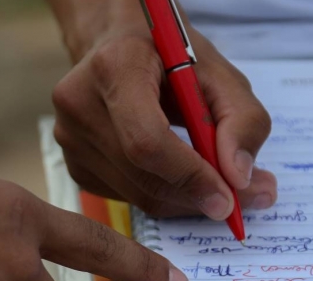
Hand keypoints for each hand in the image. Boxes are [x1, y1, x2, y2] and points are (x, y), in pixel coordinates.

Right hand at [50, 3, 276, 218]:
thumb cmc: (170, 58)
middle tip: (241, 200)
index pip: (147, 141)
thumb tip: (238, 179)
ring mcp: (69, 139)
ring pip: (138, 195)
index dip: (189, 176)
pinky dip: (162, 196)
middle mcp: (79, 104)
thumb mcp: (220, 73)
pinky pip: (127, 198)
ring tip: (216, 183)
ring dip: (184, 199)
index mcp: (114, 67)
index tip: (228, 199)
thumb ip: (243, 120)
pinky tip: (176, 173)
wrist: (118, 49)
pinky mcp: (74, 165)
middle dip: (197, 195)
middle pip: (144, 175)